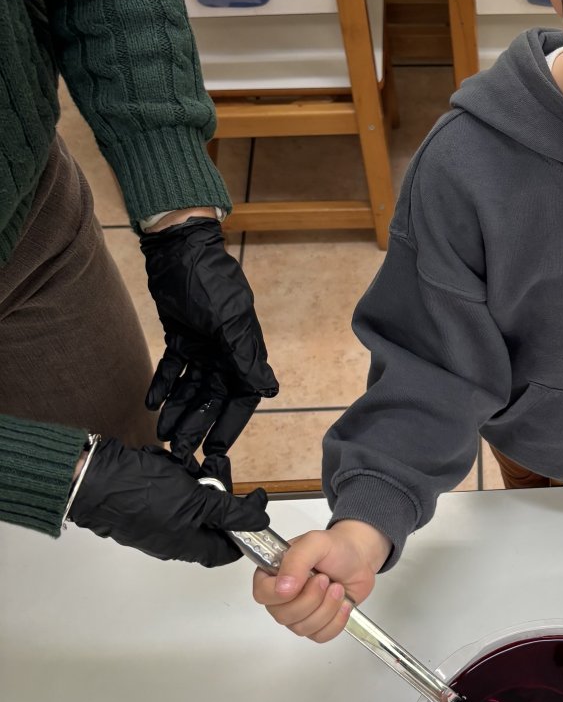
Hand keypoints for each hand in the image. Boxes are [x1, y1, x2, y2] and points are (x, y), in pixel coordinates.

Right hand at [69, 439, 269, 565]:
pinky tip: (166, 460)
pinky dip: (173, 472)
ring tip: (184, 463)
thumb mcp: (196, 501)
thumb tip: (258, 522)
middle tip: (214, 471)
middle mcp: (172, 536)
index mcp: (186, 545)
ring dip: (193, 477)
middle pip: (210, 519)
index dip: (243, 531)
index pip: (226, 551)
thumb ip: (229, 512)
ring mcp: (157, 517)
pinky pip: (169, 486)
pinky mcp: (144, 498)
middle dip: (215, 492)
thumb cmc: (137, 495)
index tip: (252, 506)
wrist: (91, 478)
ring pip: (190, 498)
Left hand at [141, 216, 278, 485]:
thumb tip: (270, 391)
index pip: (241, 398)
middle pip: (211, 399)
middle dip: (196, 424)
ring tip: (162, 433)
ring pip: (189, 388)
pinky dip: (163, 385)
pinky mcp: (180, 338)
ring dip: (177, 410)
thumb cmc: (209, 281)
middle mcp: (225, 354)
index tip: (214, 448)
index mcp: (243, 352)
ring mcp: (202, 347)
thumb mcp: (229, 321)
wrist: (178, 251)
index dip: (229, 424)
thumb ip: (246, 358)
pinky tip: (152, 402)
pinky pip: (172, 369)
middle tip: (178, 450)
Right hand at [251, 519, 391, 643]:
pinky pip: (319, 636)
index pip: (262, 594)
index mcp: (274, 574)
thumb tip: (283, 587)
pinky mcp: (316, 624)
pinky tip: (343, 603)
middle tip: (324, 579)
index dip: (280, 594)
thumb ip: (296, 560)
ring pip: (302, 628)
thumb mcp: (315, 543)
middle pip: (283, 616)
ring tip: (337, 587)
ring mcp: (298, 613)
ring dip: (326, 607)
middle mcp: (281, 596)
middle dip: (311, 599)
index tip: (304, 581)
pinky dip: (336, 621)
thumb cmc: (336, 548)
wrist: (360, 559)